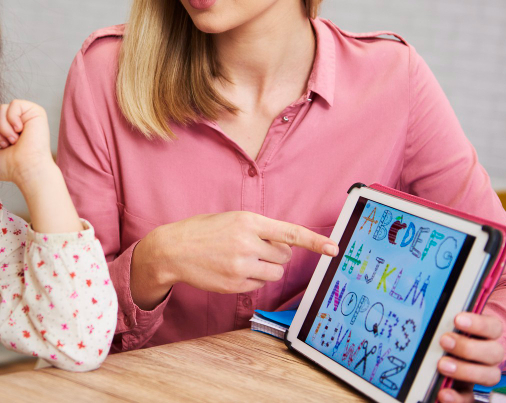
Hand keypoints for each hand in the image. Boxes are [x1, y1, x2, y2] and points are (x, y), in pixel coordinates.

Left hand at [0, 100, 54, 189]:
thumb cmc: (10, 169)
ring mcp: (25, 115)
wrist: (26, 170)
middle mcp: (15, 121)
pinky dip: (13, 118)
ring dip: (3, 128)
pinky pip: (14, 104)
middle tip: (4, 144)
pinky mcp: (35, 111)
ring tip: (13, 140)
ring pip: (1, 109)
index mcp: (5, 130)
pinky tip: (20, 130)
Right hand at [137, 211, 337, 301]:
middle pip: (285, 256)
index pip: (290, 233)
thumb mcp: (231, 219)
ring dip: (267, 268)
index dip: (315, 242)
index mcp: (248, 221)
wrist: (172, 250)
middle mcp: (247, 243)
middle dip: (277, 254)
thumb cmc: (202, 231)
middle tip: (256, 249)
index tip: (333, 249)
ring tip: (244, 259)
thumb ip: (258, 229)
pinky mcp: (235, 284)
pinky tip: (233, 270)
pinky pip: (258, 284)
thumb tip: (285, 243)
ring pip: (275, 273)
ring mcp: (241, 266)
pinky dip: (252, 278)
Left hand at [436, 312, 503, 402]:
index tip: (457, 319)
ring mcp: (483, 375)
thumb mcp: (445, 329)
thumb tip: (430, 313)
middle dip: (468, 347)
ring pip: (490, 376)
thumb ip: (444, 323)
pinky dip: (457, 398)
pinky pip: (471, 399)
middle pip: (495, 352)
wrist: (439, 364)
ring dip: (466, 371)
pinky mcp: (471, 394)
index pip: (494, 327)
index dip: (479, 324)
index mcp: (486, 335)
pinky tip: (443, 393)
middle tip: (444, 341)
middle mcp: (490, 355)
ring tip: (442, 366)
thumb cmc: (445, 338)